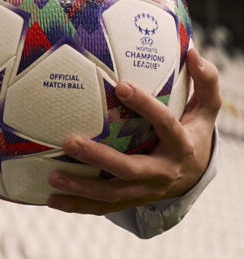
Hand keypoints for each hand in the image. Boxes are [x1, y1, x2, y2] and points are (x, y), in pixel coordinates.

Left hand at [47, 47, 220, 214]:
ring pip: (113, 194)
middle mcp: (163, 172)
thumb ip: (204, 79)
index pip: (165, 124)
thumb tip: (193, 52)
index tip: (121, 85)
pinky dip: (78, 205)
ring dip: (82, 187)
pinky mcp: (132, 199)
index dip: (145, 106)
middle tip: (69, 142)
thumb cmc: (192, 129)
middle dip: (100, 158)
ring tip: (53, 175)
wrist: (194, 173)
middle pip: (130, 169)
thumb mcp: (205, 107)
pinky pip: (104, 207)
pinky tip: (52, 199)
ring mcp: (146, 190)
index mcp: (180, 144)